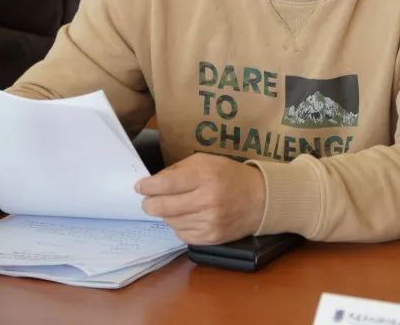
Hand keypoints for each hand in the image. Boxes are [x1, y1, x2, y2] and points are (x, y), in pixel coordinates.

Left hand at [135, 153, 265, 245]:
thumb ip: (178, 170)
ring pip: (170, 222)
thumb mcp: (205, 161)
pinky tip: (186, 217)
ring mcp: (209, 222)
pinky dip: (179, 226)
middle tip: (147, 200)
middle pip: (162, 207)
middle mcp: (207, 200)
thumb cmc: (229, 176)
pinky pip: (182, 235)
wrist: (260, 199)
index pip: (165, 184)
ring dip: (166, 214)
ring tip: (173, 206)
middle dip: (149, 204)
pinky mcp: (212, 238)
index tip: (140, 186)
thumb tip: (152, 182)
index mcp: (204, 176)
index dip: (147, 186)